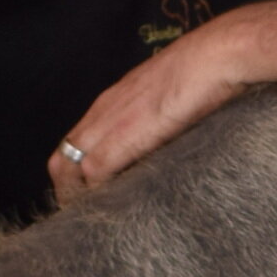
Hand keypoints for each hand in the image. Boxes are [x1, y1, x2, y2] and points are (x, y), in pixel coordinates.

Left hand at [49, 21, 255, 202]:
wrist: (214, 57)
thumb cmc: (205, 71)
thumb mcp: (171, 97)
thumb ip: (156, 119)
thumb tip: (164, 140)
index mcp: (113, 101)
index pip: (76, 143)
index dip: (77, 173)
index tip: (89, 195)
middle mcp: (102, 112)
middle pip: (61, 159)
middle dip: (67, 191)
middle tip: (85, 216)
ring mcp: (108, 124)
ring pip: (67, 168)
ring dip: (77, 197)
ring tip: (93, 219)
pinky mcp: (121, 139)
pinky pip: (93, 174)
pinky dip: (96, 195)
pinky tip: (109, 209)